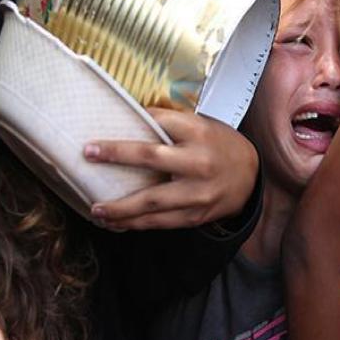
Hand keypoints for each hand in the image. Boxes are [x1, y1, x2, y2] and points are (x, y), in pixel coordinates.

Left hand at [84, 108, 258, 230]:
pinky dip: (138, 224)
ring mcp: (198, 192)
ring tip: (97, 210)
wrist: (251, 176)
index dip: (130, 125)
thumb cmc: (219, 146)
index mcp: (199, 133)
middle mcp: (199, 162)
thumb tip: (126, 115)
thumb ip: (169, 123)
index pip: (158, 123)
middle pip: (151, 159)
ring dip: (121, 208)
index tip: (97, 138)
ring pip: (153, 202)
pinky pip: (162, 222)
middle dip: (117, 156)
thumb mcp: (201, 125)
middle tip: (89, 156)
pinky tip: (119, 224)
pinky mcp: (196, 215)